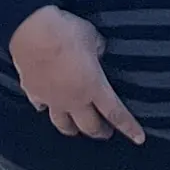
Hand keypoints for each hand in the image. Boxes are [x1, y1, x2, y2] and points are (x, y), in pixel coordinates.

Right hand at [10, 4, 147, 144]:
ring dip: (72, 129)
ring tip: (76, 130)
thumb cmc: (65, 32)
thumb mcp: (92, 37)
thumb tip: (98, 53)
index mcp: (94, 87)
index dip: (129, 127)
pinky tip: (45, 107)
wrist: (30, 32)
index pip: (116, 113)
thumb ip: (98, 49)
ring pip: (63, 124)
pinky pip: (41, 106)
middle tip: (105, 132)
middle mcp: (73, 100)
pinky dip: (45, 108)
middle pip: (89, 126)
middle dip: (100, 132)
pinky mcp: (33, 92)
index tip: (139, 138)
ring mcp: (51, 99)